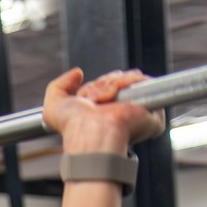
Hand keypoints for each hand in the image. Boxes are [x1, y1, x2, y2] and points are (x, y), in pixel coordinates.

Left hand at [43, 67, 164, 154]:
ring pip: (130, 78)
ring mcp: (139, 112)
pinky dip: (128, 83)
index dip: (95, 86)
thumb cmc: (74, 128)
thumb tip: (77, 73)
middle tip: (94, 101)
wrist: (91, 133)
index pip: (106, 84)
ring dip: (111, 84)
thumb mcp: (54, 107)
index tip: (86, 98)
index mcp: (106, 113)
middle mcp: (123, 112)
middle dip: (102, 84)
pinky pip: (144, 83)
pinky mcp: (152, 113)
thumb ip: (58, 86)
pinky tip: (116, 97)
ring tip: (103, 101)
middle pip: (118, 78)